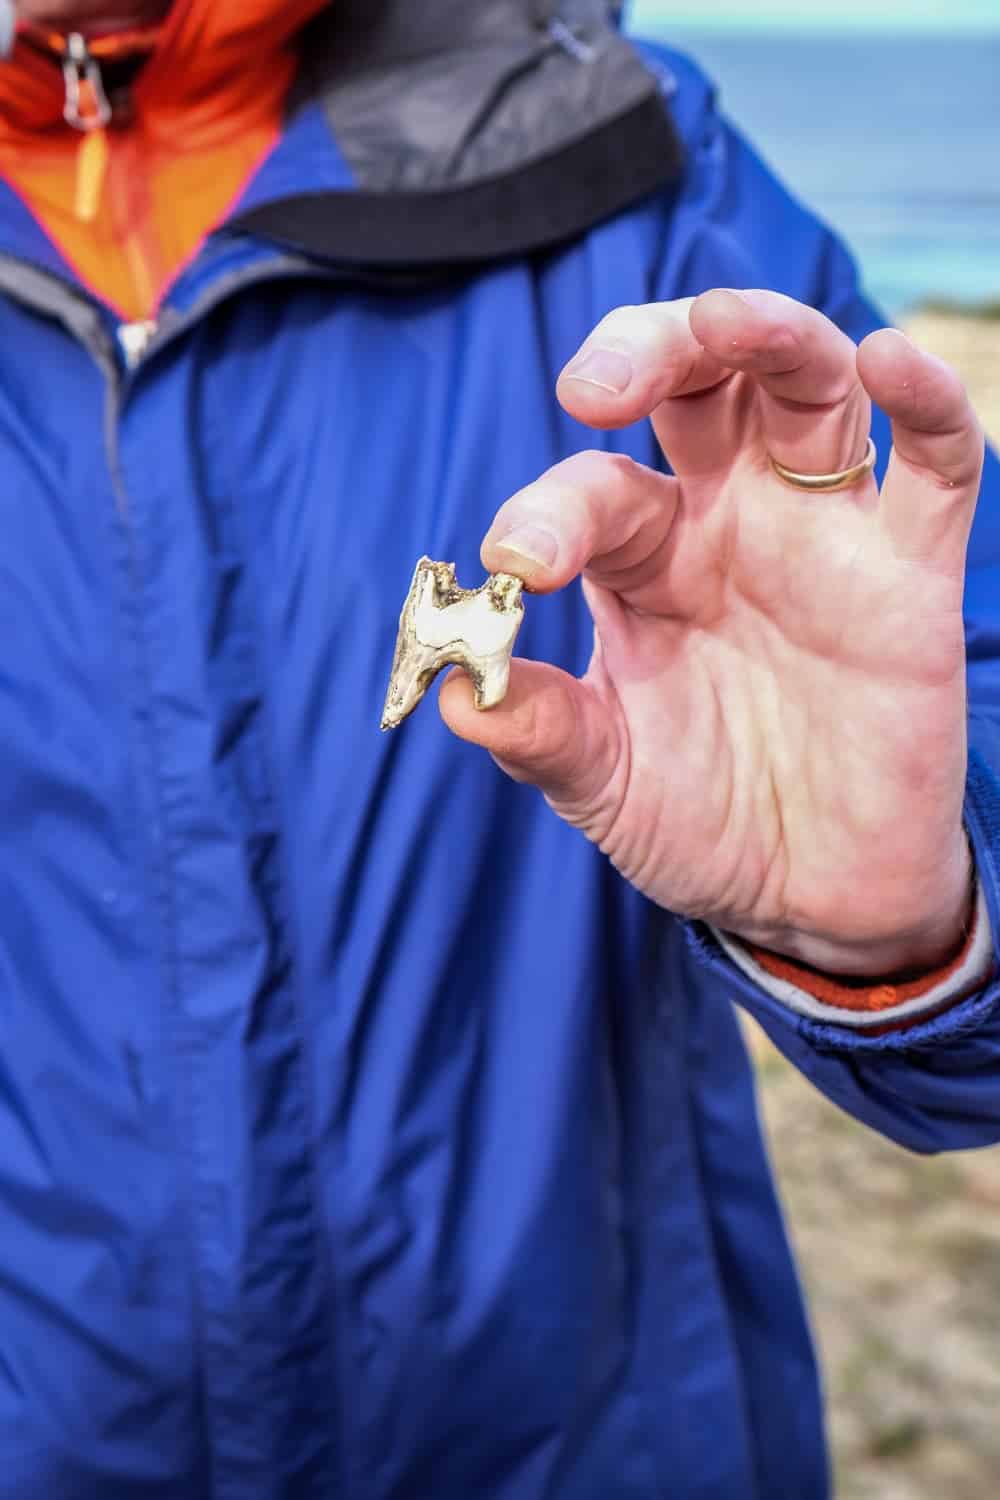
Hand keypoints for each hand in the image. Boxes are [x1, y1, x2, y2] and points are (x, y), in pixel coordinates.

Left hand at [439, 291, 983, 975]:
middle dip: (649, 351)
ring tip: (721, 323)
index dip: (549, 512)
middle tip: (594, 386)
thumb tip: (455, 694)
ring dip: (766, 335)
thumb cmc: (701, 821)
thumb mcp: (605, 782)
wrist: (814, 893)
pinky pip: (933, 462)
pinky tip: (887, 360)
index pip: (594, 491)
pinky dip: (923, 403)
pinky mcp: (911, 571)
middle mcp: (729, 523)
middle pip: (696, 383)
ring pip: (805, 386)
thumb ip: (541, 731)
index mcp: (643, 562)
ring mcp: (823, 536)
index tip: (517, 566)